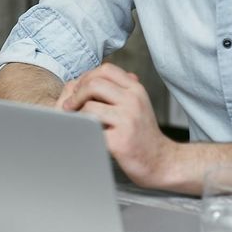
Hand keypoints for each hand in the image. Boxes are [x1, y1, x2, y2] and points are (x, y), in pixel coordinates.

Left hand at [60, 63, 175, 185]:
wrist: (161, 162)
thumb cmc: (141, 133)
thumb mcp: (134, 105)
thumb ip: (115, 90)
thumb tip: (83, 79)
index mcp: (136, 90)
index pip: (106, 69)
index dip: (87, 77)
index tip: (79, 90)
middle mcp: (133, 101)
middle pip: (94, 84)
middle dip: (76, 94)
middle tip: (69, 107)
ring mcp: (128, 120)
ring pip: (89, 106)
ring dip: (76, 113)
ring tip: (76, 121)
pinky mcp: (120, 140)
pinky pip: (91, 128)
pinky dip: (82, 129)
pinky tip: (84, 133)